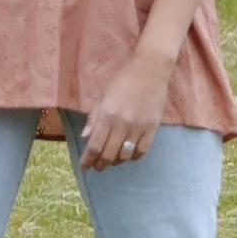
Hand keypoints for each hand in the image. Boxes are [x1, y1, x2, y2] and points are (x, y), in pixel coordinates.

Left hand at [80, 49, 173, 170]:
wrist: (150, 69)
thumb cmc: (122, 80)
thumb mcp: (102, 95)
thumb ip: (93, 118)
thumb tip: (85, 137)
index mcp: (107, 115)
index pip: (94, 146)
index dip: (87, 160)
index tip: (84, 168)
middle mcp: (122, 124)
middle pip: (109, 154)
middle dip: (100, 164)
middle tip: (97, 166)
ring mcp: (138, 127)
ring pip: (125, 155)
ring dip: (116, 162)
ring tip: (112, 161)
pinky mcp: (152, 127)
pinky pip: (142, 150)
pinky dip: (134, 157)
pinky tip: (129, 156)